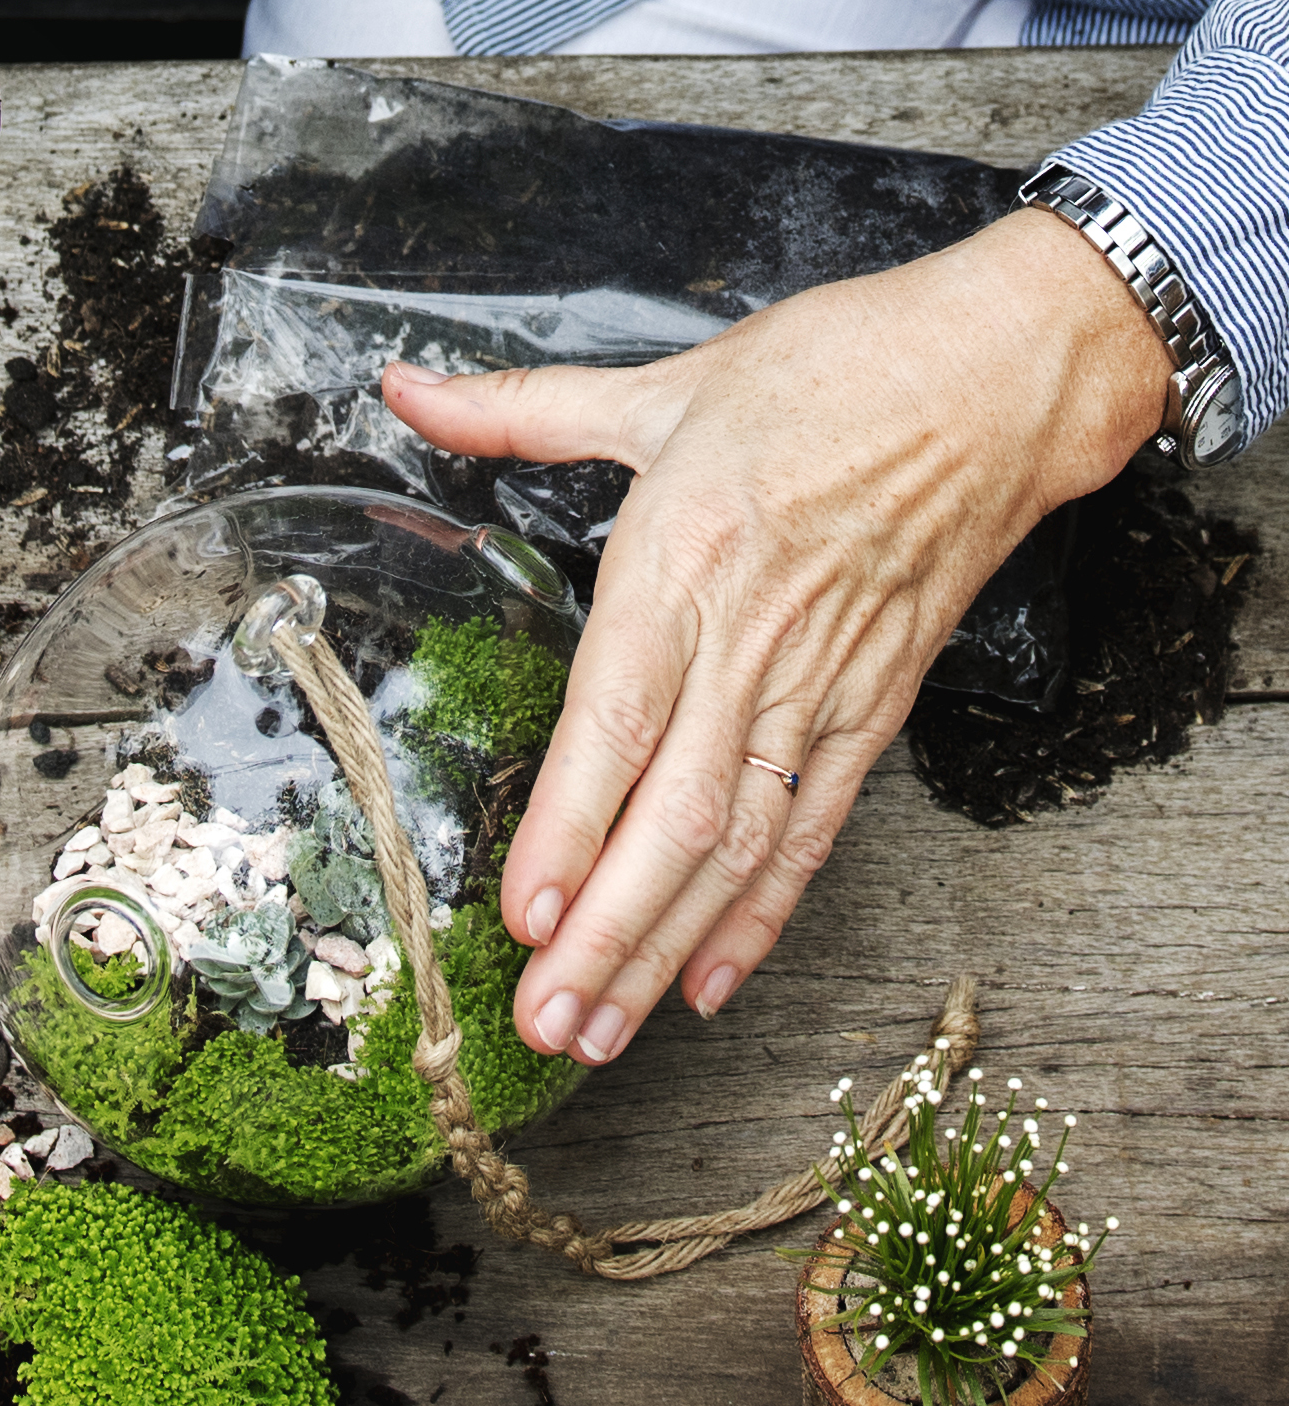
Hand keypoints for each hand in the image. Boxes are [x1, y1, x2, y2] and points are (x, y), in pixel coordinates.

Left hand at [383, 209, 1173, 1062]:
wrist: (1000, 379)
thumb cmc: (833, 373)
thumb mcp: (663, 385)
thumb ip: (518, 409)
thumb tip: (405, 385)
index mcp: (686, 561)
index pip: (615, 722)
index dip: (570, 829)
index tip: (525, 916)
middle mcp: (752, 641)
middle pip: (672, 817)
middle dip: (605, 936)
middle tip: (544, 1024)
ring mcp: (820, 686)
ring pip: (734, 846)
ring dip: (665, 950)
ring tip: (601, 1032)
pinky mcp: (874, 711)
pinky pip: (810, 833)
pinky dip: (761, 916)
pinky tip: (706, 984)